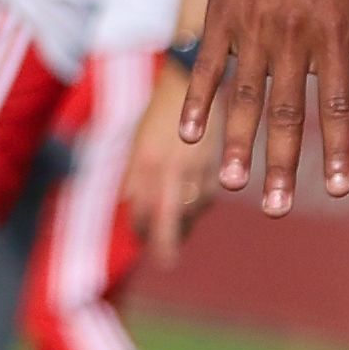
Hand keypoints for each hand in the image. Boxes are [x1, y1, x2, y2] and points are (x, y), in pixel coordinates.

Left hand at [123, 97, 220, 261]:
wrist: (194, 88)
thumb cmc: (159, 116)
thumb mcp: (140, 143)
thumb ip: (136, 175)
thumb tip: (132, 204)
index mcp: (149, 164)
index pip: (143, 208)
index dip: (141, 227)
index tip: (139, 238)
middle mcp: (174, 170)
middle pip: (170, 218)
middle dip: (167, 241)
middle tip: (165, 261)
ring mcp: (198, 171)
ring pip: (190, 210)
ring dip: (182, 226)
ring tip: (175, 236)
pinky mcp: (216, 170)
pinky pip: (205, 198)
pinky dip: (196, 209)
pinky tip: (191, 211)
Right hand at [182, 0, 348, 205]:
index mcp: (332, 39)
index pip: (338, 107)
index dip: (338, 150)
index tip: (337, 188)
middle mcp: (291, 40)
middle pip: (288, 113)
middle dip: (285, 164)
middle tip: (279, 208)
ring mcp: (251, 30)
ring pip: (243, 98)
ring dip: (237, 144)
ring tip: (232, 184)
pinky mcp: (220, 17)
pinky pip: (207, 66)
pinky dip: (198, 101)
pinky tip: (191, 135)